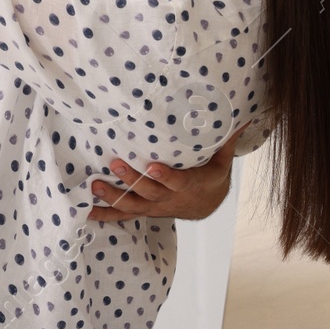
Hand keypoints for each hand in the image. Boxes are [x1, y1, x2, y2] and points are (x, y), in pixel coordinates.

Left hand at [87, 124, 245, 221]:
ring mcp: (156, 206)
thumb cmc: (210, 174)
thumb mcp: (222, 158)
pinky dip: (105, 214)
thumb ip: (227, 138)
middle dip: (132, 180)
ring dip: (113, 196)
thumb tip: (243, 113)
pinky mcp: (144, 210)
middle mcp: (172, 198)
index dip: (167, 177)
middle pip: (150, 192)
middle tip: (115, 165)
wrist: (205, 203)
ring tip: (94, 185)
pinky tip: (87, 211)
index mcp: (193, 184)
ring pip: (134, 205)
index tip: (153, 167)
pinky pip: (124, 215)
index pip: (180, 182)